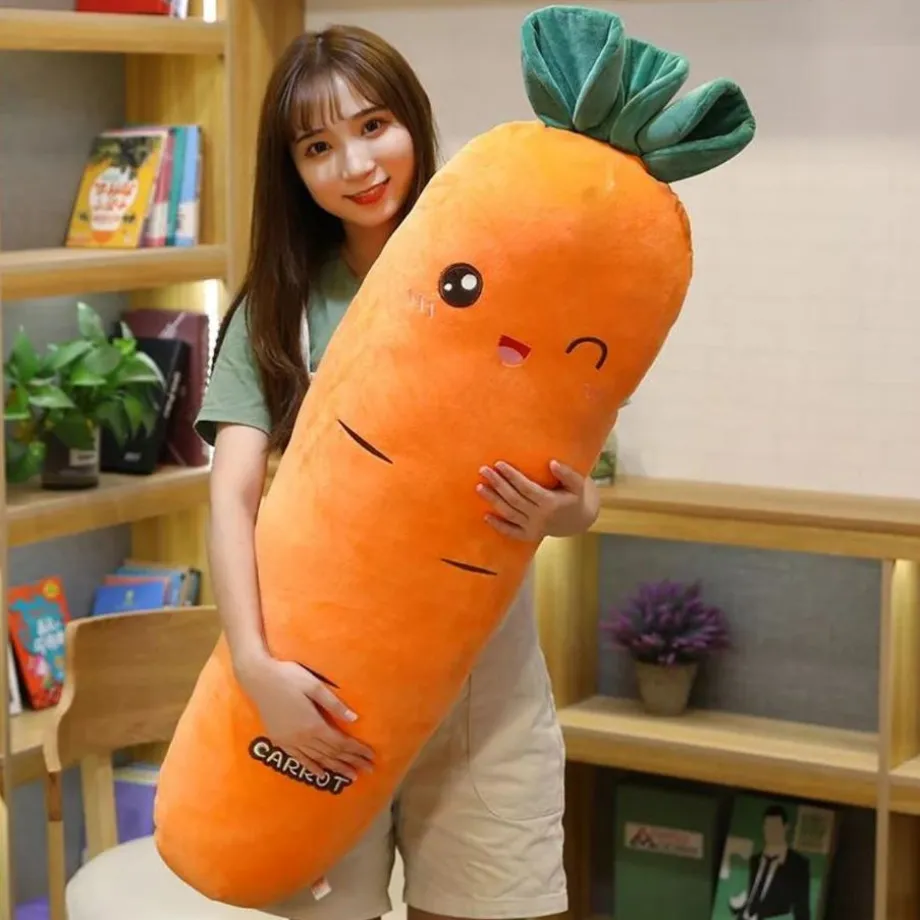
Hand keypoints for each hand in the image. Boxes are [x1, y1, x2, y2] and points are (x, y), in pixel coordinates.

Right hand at [236, 655, 374, 781]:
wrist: (258, 678)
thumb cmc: (289, 677)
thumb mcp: (314, 686)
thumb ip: (334, 704)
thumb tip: (355, 719)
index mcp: (313, 724)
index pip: (341, 743)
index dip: (357, 751)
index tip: (370, 756)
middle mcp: (302, 737)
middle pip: (332, 754)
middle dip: (351, 762)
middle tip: (368, 770)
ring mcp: (289, 741)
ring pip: (317, 760)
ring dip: (335, 769)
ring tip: (351, 777)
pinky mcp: (280, 741)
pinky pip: (299, 759)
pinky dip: (312, 768)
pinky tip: (321, 775)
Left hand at [477, 460, 599, 540]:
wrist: (579, 520)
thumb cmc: (576, 497)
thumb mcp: (578, 484)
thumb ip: (567, 474)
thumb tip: (552, 463)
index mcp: (551, 503)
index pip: (526, 488)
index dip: (512, 476)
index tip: (499, 464)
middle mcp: (540, 517)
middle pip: (514, 499)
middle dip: (497, 484)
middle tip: (483, 470)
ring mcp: (533, 528)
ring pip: (509, 514)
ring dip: (493, 501)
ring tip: (479, 487)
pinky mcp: (529, 535)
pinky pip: (511, 532)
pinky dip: (498, 526)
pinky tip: (485, 516)